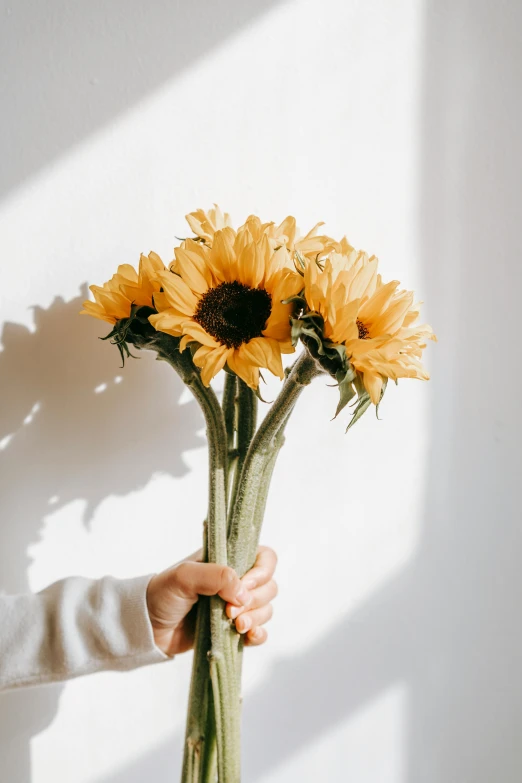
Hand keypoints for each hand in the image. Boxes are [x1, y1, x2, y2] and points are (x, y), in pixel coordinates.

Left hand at [146, 546, 277, 656]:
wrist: (146, 627)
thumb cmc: (161, 594)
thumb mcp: (184, 576)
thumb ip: (215, 576)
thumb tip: (243, 592)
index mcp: (227, 560)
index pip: (264, 557)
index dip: (262, 571)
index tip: (245, 586)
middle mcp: (236, 581)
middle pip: (269, 586)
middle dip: (256, 601)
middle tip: (230, 613)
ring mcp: (235, 606)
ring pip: (266, 609)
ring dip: (257, 618)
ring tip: (236, 627)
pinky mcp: (232, 630)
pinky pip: (259, 631)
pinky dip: (259, 634)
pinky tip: (248, 637)